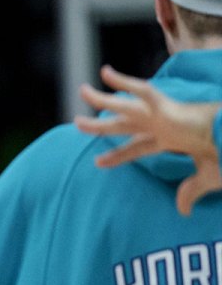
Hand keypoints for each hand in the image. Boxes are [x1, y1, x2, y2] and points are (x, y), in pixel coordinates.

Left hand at [74, 64, 221, 215]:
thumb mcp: (208, 176)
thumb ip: (190, 191)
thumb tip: (183, 211)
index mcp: (171, 139)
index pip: (138, 148)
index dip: (118, 155)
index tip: (99, 162)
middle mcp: (162, 125)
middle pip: (123, 125)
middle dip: (100, 125)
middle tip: (77, 123)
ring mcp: (162, 116)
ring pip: (124, 108)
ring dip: (102, 101)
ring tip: (81, 92)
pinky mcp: (167, 109)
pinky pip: (142, 91)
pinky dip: (124, 82)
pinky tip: (105, 73)